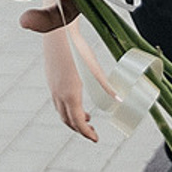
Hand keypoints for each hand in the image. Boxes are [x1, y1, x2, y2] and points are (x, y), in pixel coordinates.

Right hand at [42, 24, 97, 141]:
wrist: (57, 31)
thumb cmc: (77, 49)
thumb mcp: (95, 69)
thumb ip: (106, 86)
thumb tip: (120, 100)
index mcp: (70, 94)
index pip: (78, 122)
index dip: (87, 133)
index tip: (95, 139)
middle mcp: (59, 93)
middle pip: (68, 120)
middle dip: (80, 129)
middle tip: (92, 133)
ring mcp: (52, 86)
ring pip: (61, 111)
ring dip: (73, 119)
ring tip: (87, 118)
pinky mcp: (51, 78)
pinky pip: (58, 101)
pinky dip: (67, 107)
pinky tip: (76, 100)